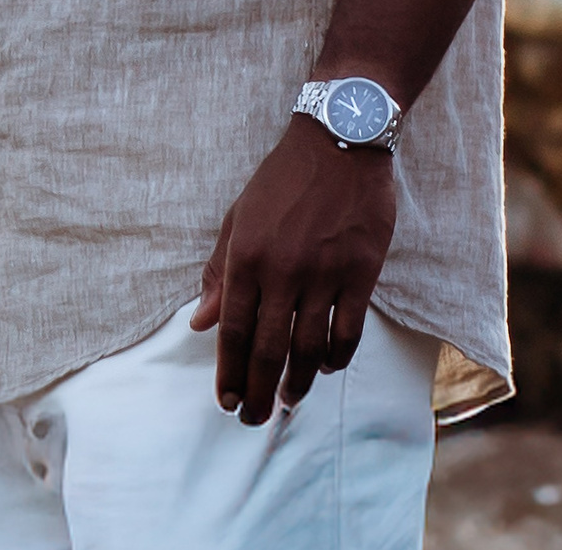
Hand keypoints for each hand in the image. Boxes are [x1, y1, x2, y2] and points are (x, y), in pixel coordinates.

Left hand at [188, 115, 397, 423]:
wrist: (338, 141)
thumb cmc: (281, 181)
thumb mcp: (238, 218)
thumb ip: (218, 272)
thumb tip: (200, 322)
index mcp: (246, 256)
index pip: (233, 329)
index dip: (229, 370)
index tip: (225, 401)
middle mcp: (283, 271)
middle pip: (268, 348)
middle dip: (258, 391)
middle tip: (252, 420)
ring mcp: (324, 275)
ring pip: (309, 348)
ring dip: (296, 383)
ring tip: (287, 403)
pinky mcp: (360, 274)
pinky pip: (348, 331)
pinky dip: (335, 359)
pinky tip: (323, 370)